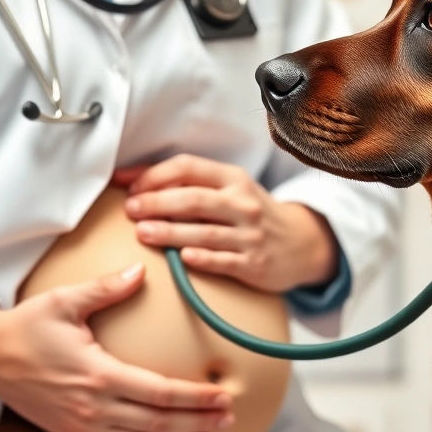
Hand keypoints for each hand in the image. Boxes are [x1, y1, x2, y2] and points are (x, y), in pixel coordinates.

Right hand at [0, 264, 234, 431]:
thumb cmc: (27, 328)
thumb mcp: (64, 301)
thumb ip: (106, 288)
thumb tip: (139, 270)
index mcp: (97, 374)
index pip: (159, 392)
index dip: (195, 397)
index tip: (221, 394)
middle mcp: (93, 407)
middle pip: (159, 423)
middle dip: (198, 421)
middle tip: (228, 414)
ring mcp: (83, 426)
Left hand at [112, 154, 337, 292]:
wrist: (302, 244)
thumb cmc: (253, 215)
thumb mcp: (232, 190)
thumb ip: (191, 185)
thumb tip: (135, 181)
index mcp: (233, 179)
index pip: (188, 167)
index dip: (155, 175)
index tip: (130, 186)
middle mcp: (242, 203)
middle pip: (194, 199)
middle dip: (158, 202)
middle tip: (131, 209)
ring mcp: (250, 235)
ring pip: (205, 232)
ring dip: (171, 232)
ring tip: (143, 233)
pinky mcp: (254, 264)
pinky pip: (225, 261)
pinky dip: (204, 259)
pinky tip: (183, 258)